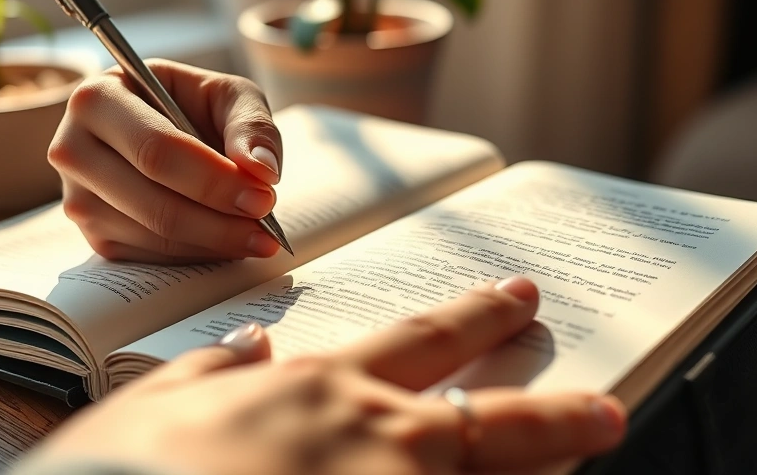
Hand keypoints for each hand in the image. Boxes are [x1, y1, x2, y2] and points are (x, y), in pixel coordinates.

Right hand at [14, 277, 626, 474]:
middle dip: (554, 410)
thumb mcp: (152, 405)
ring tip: (591, 454)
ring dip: (544, 472)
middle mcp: (373, 441)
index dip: (475, 319)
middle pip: (488, 418)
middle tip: (604, 405)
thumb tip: (254, 342)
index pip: (419, 342)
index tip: (515, 298)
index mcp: (318, 390)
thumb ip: (212, 371)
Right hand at [48, 60, 283, 262]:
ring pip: (152, 236)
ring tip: (258, 236)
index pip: (155, 149)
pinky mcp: (92, 236)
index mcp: (97, 99)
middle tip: (267, 228)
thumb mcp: (227, 95)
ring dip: (214, 243)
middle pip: (152, 202)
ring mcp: (76, 199)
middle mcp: (72, 150)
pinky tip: (227, 243)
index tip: (263, 196)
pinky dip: (196, 255)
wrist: (162, 126)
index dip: (213, 180)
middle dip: (219, 221)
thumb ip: (251, 124)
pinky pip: (148, 257)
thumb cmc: (191, 104)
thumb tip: (261, 170)